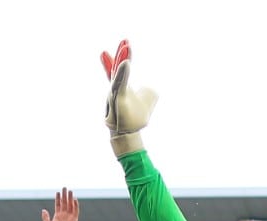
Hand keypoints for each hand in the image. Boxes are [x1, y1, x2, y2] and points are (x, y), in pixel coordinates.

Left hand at [43, 188, 78, 220]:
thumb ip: (45, 217)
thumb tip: (43, 210)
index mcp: (57, 216)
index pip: (58, 205)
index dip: (58, 198)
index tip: (58, 192)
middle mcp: (64, 216)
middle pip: (65, 203)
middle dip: (65, 196)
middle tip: (65, 188)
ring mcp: (69, 218)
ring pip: (70, 205)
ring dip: (70, 198)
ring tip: (70, 191)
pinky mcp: (74, 220)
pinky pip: (75, 211)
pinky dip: (75, 205)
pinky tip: (74, 199)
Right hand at [100, 40, 158, 155]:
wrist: (128, 134)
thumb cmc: (137, 117)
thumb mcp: (149, 99)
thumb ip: (150, 89)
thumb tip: (150, 87)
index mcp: (123, 85)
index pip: (122, 67)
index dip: (123, 56)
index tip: (125, 43)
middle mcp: (116, 88)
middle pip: (118, 68)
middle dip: (122, 54)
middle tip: (125, 40)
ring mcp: (116, 93)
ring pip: (119, 75)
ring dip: (123, 59)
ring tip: (126, 46)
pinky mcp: (119, 100)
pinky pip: (120, 84)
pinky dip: (123, 73)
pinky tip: (126, 63)